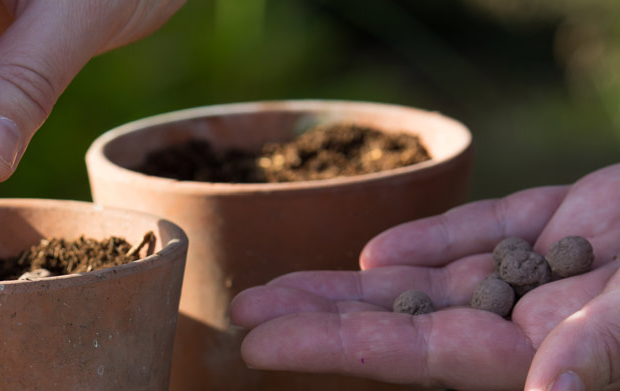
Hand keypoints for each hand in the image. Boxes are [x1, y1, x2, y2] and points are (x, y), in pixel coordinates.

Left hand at [230, 163, 619, 389]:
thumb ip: (594, 350)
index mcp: (533, 350)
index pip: (407, 354)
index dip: (329, 348)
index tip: (257, 345)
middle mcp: (525, 319)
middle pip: (399, 322)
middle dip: (317, 318)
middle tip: (241, 309)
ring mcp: (538, 272)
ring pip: (425, 282)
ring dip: (352, 284)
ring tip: (278, 284)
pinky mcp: (558, 224)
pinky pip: (479, 236)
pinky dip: (428, 242)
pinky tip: (374, 255)